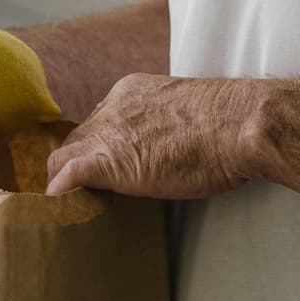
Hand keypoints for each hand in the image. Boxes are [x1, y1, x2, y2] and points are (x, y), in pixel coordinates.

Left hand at [44, 74, 251, 198]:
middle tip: (82, 193)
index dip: (100, 146)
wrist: (241, 124)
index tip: (109, 165)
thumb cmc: (232, 124)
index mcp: (132, 91)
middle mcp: (114, 107)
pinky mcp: (110, 162)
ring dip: (64, 182)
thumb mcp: (192, 114)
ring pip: (63, 157)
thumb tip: (174, 148)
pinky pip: (67, 175)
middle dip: (76, 165)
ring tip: (69, 206)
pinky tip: (58, 209)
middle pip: (77, 139)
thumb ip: (170, 126)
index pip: (100, 121)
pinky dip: (60, 192)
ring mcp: (109, 134)